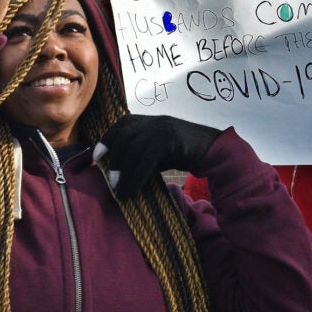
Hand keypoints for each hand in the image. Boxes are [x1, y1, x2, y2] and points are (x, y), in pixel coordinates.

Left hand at [93, 115, 219, 198]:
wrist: (214, 152)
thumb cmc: (183, 154)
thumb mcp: (157, 154)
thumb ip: (140, 158)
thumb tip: (118, 174)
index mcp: (149, 121)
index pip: (122, 125)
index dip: (107, 139)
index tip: (97, 156)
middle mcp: (154, 121)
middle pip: (125, 136)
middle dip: (114, 159)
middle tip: (111, 181)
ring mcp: (163, 127)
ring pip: (135, 148)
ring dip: (125, 172)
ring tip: (121, 190)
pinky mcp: (172, 138)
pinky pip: (148, 158)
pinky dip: (138, 176)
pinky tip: (133, 189)